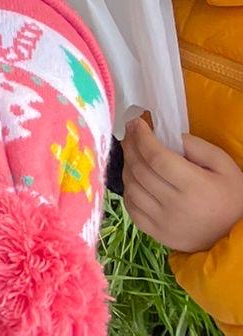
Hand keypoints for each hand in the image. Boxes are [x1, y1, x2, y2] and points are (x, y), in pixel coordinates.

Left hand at [121, 116, 242, 251]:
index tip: (136, 122)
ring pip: (131, 189)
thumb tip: (165, 135)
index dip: (141, 136)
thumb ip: (196, 146)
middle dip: (130, 145)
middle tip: (130, 131)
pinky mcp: (159, 236)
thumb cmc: (230, 195)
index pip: (156, 157)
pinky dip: (128, 191)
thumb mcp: (223, 164)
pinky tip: (134, 179)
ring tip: (132, 153)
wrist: (235, 234)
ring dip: (127, 166)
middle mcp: (176, 207)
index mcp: (194, 187)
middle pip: (140, 170)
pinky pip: (132, 210)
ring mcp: (164, 224)